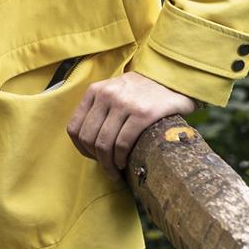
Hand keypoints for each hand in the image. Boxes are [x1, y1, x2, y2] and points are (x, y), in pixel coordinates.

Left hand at [66, 71, 195, 178]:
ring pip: (104, 143)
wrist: (174, 77)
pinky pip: (123, 142)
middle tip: (107, 169)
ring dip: (108, 163)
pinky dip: (121, 157)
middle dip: (96, 159)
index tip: (92, 157)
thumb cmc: (142, 90)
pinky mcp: (143, 113)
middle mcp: (106, 95)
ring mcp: (124, 104)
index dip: (81, 148)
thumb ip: (99, 108)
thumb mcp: (114, 90)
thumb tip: (87, 140)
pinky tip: (124, 163)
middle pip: (89, 138)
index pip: (74, 127)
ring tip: (115, 170)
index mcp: (95, 91)